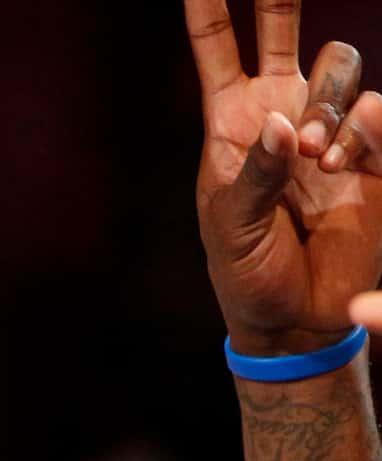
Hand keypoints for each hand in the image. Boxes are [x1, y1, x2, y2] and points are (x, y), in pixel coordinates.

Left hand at [188, 0, 381, 352]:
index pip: (217, 54)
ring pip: (339, 64)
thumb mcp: (232, 228)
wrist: (296, 315)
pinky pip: (375, 112)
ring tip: (313, 157)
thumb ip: (255, 174)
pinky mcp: (373, 151)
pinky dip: (360, 129)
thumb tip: (285, 124)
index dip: (209, 13)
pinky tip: (337, 160)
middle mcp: (281, 111)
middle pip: (282, 33)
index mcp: (233, 124)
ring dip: (326, 101)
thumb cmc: (247, 271)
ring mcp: (329, 126)